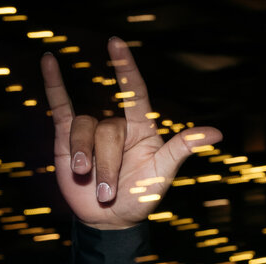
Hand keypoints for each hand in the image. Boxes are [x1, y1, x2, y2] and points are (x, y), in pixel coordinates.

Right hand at [41, 37, 222, 228]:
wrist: (110, 219)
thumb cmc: (141, 196)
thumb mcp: (163, 174)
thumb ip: (182, 148)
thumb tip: (216, 133)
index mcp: (142, 129)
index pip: (134, 93)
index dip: (125, 68)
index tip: (116, 43)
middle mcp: (117, 125)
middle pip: (108, 130)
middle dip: (107, 164)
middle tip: (108, 193)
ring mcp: (92, 130)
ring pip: (84, 129)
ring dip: (84, 157)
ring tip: (86, 180)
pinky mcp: (67, 137)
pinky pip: (60, 106)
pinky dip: (54, 84)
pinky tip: (49, 62)